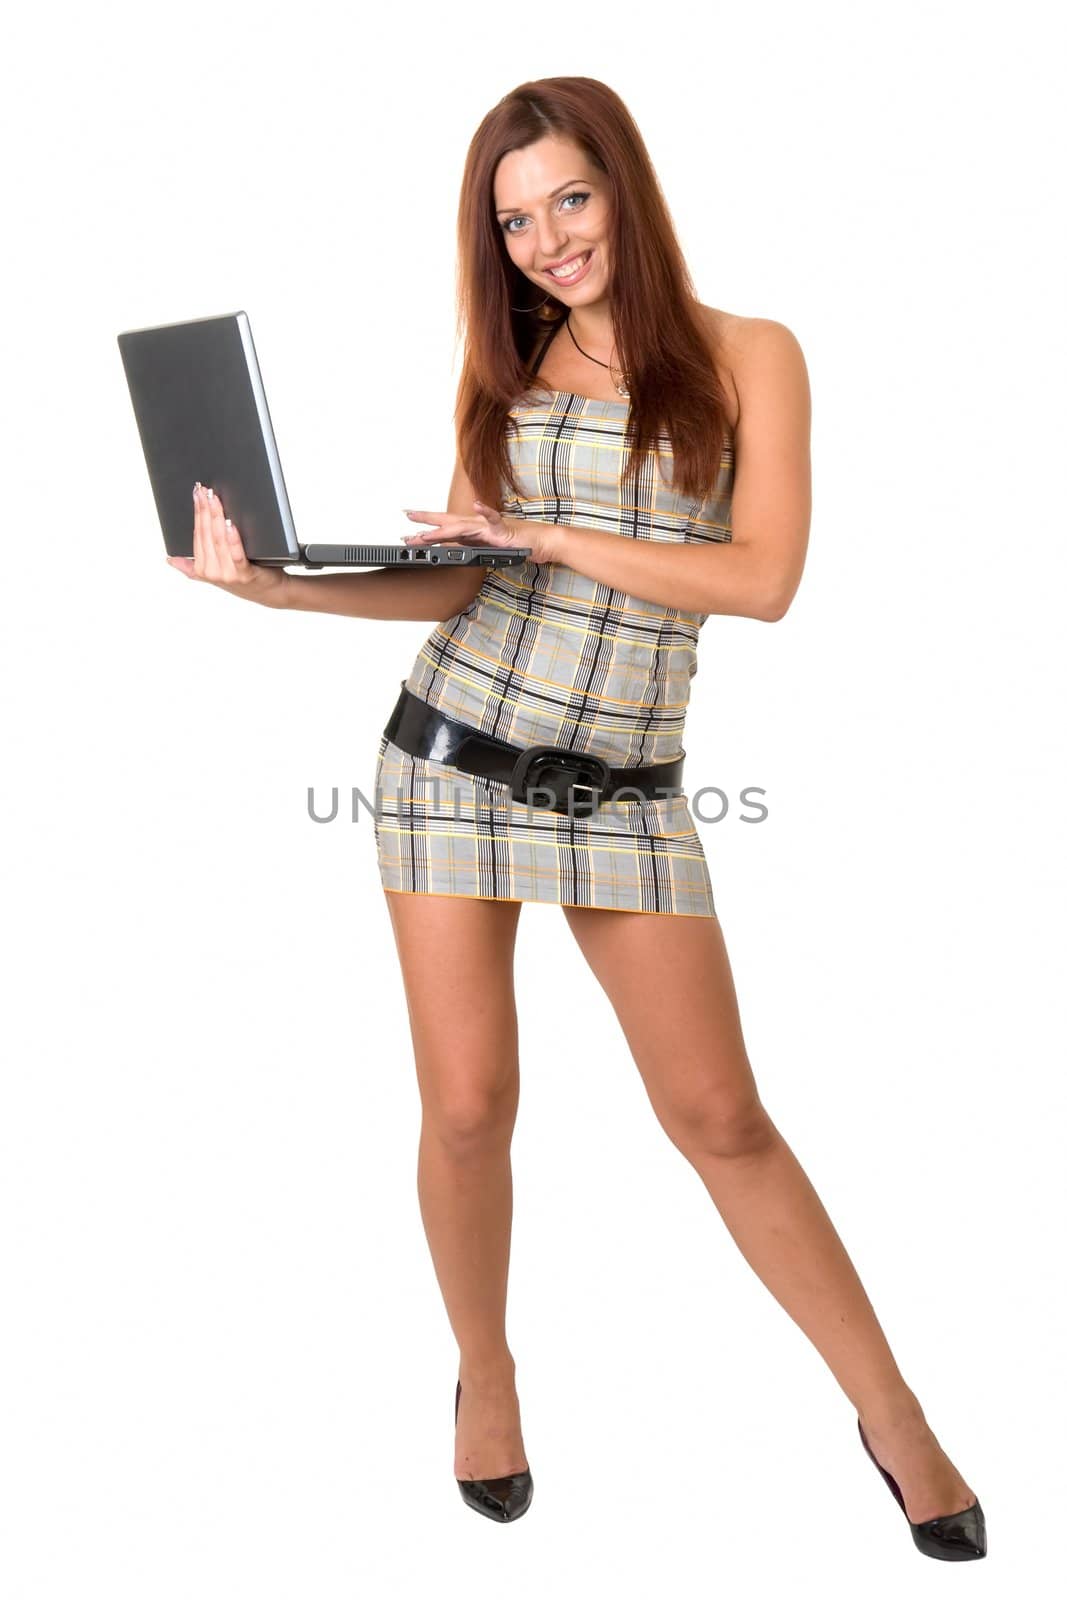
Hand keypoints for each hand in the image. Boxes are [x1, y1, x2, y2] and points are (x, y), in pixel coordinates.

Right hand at [166, 484, 289, 607]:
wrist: (270, 593)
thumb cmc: (245, 579)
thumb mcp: (215, 574)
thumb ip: (192, 567)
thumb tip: (171, 560)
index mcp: (202, 569)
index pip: (197, 534)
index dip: (197, 512)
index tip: (198, 492)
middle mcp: (212, 572)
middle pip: (206, 534)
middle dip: (204, 510)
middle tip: (204, 490)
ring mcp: (228, 574)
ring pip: (219, 540)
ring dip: (216, 517)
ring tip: (215, 500)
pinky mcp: (245, 574)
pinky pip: (236, 554)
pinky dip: (232, 538)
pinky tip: (230, 524)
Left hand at [400, 501, 562, 564]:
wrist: (538, 543)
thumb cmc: (515, 544)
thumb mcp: (486, 548)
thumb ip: (470, 547)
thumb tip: (451, 551)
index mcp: (472, 531)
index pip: (445, 528)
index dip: (427, 527)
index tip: (408, 529)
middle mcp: (477, 526)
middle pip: (447, 522)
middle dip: (426, 521)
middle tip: (407, 517)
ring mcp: (489, 527)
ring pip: (463, 525)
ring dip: (444, 528)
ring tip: (427, 532)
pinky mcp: (503, 530)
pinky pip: (494, 519)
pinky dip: (486, 511)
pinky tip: (479, 506)